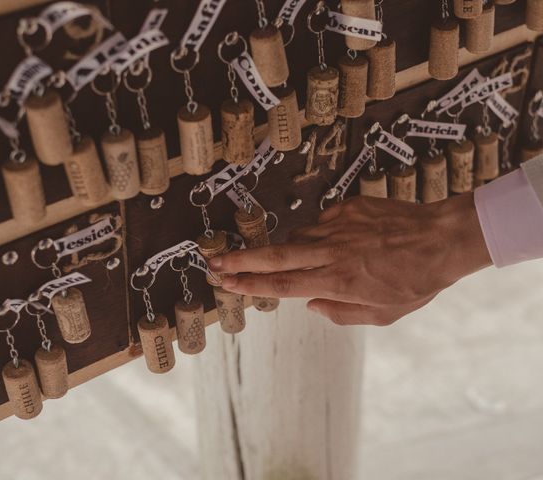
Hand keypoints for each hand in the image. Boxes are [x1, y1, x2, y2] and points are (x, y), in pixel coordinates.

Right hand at [209, 194, 491, 325]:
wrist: (442, 237)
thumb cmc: (415, 281)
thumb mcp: (382, 314)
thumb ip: (341, 314)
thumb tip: (311, 304)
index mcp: (338, 282)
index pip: (283, 285)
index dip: (251, 285)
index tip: (227, 283)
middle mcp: (332, 252)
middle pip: (276, 255)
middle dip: (241, 260)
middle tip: (214, 262)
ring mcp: (338, 225)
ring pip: (296, 236)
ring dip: (287, 248)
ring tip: (302, 258)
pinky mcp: (347, 207)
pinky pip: (320, 222)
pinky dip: (319, 235)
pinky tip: (337, 242)